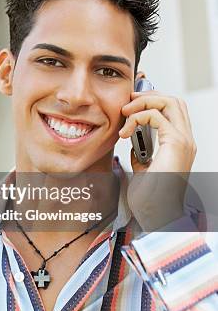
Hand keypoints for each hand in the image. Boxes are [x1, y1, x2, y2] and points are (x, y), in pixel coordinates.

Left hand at [118, 91, 196, 230]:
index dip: (151, 102)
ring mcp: (183, 141)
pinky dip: (137, 117)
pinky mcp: (175, 143)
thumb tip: (133, 146)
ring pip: (170, 101)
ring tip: (124, 114)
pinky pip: (157, 115)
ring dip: (143, 102)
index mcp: (178, 145)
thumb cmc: (150, 199)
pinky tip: (124, 132)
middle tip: (126, 104)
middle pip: (174, 100)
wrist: (156, 214)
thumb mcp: (143, 171)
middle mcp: (185, 140)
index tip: (129, 106)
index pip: (172, 110)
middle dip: (148, 96)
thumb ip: (142, 156)